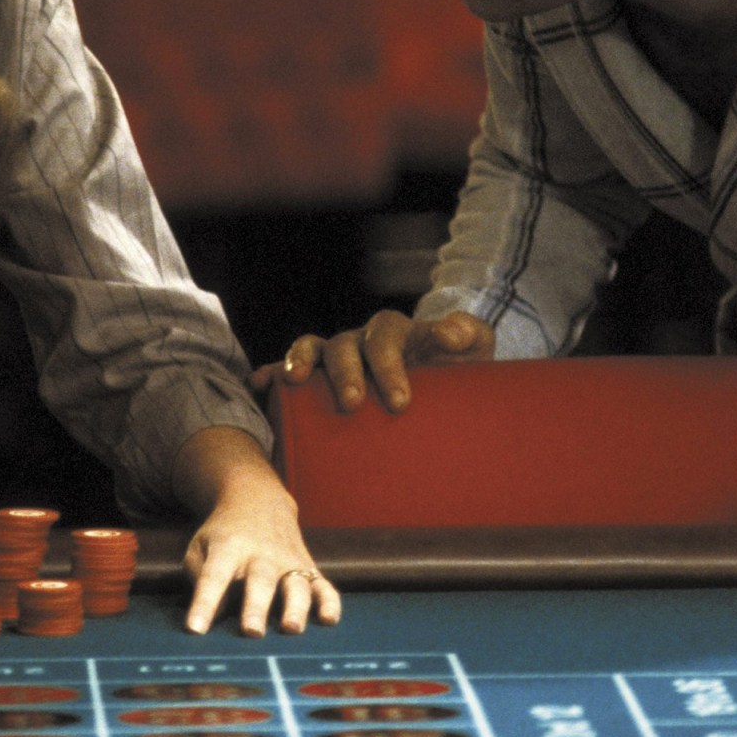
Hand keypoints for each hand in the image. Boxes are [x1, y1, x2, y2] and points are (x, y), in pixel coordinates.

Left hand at [174, 427, 340, 636]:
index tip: (195, 629)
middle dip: (256, 607)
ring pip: (296, 585)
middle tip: (252, 632)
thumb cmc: (223, 534)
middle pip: (260, 581)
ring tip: (291, 629)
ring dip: (295, 608)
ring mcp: (289, 561)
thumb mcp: (200, 548)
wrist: (258, 500)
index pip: (214, 577)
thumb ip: (201, 581)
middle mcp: (262, 554)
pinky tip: (329, 620)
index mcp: (228, 548)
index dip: (204, 603)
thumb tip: (215, 620)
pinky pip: (324, 586)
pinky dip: (329, 603)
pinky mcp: (309, 568)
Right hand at [249, 309, 494, 412]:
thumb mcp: (475, 348)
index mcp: (395, 332)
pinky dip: (273, 372)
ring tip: (294, 382)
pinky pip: (290, 369)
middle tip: (354, 403)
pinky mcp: (321, 379)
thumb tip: (446, 335)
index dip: (389, 365)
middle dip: (346, 372)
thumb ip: (468, 334)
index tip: (400, 402)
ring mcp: (337, 358)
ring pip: (313, 348)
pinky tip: (261, 384)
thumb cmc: (458, 370)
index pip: (387, 338)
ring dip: (300, 361)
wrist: (446, 386)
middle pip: (345, 345)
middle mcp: (361, 341)